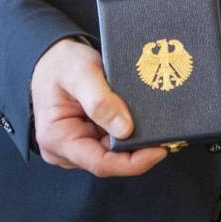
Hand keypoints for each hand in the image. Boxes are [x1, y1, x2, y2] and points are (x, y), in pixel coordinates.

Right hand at [30, 37, 166, 176]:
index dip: (133, 162)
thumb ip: (101, 101)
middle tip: (168, 134)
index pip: (100, 163)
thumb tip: (126, 130)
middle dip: (139, 150)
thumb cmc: (61, 64)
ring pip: (114, 151)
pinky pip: (113, 139)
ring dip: (136, 140)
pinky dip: (130, 131)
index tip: (160, 150)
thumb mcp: (81, 73)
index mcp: (58, 139)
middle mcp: (66, 149)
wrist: (51, 57)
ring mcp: (77, 144)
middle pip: (110, 159)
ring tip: (160, 124)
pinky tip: (146, 119)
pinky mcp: (88, 135)